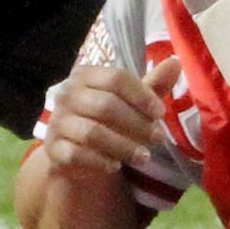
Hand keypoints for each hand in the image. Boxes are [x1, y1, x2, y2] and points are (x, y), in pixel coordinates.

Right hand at [39, 57, 181, 173]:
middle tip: (157, 138)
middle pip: (105, 106)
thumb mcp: (129, 101)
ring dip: (123, 146)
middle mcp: (67, 94)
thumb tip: (176, 62)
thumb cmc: (107, 118)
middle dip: (136, 124)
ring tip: (144, 157)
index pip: (116, 78)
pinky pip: (77, 155)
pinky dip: (100, 162)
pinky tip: (116, 166)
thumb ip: (152, 85)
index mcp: (85, 74)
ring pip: (92, 133)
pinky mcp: (53, 148)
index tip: (161, 112)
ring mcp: (58, 121)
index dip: (141, 95)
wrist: (73, 149)